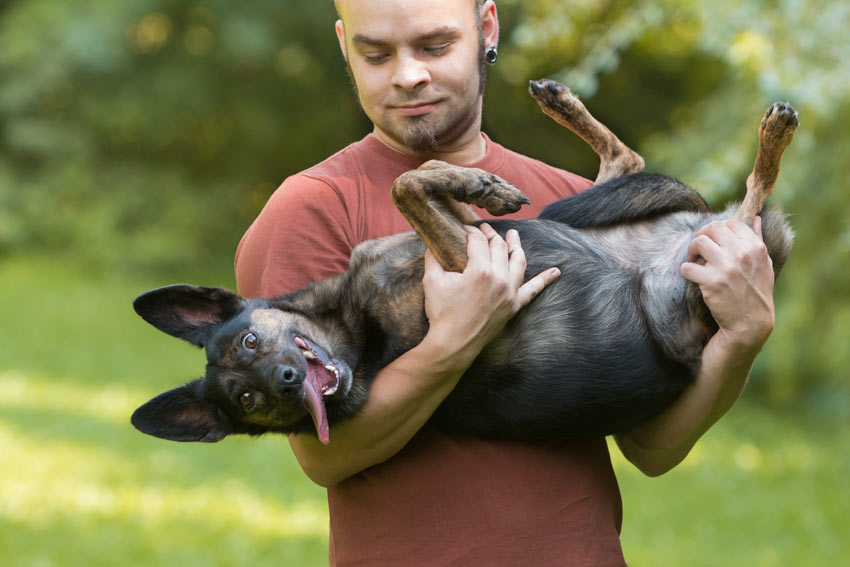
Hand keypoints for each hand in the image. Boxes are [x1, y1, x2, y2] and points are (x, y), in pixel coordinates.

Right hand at [422, 223, 559, 361]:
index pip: (478, 241)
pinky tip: (556, 272)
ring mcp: (509, 293)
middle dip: (490, 234)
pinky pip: (533, 290)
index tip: (464, 230)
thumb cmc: (442, 314)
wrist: (453, 345)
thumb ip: (433, 258)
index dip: (470, 232)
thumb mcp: (432, 281)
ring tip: (514, 234)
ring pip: (518, 261)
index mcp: (480, 270)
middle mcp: (499, 279)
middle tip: (483, 229)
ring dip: (516, 245)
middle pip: (499, 247)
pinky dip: (545, 280)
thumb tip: (433, 243)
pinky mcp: (514, 306)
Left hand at [680, 216, 774, 351]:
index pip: (732, 223)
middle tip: (698, 247)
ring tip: (693, 260)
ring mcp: (726, 268)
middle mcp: (742, 254)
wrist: (750, 323)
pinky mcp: (711, 282)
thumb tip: (757, 218)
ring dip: (692, 250)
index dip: (718, 228)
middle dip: (702, 235)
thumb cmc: (757, 292)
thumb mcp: (764, 264)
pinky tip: (690, 274)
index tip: (714, 239)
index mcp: (756, 248)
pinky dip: (685, 270)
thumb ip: (758, 240)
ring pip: (699, 242)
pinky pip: (688, 267)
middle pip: (713, 228)